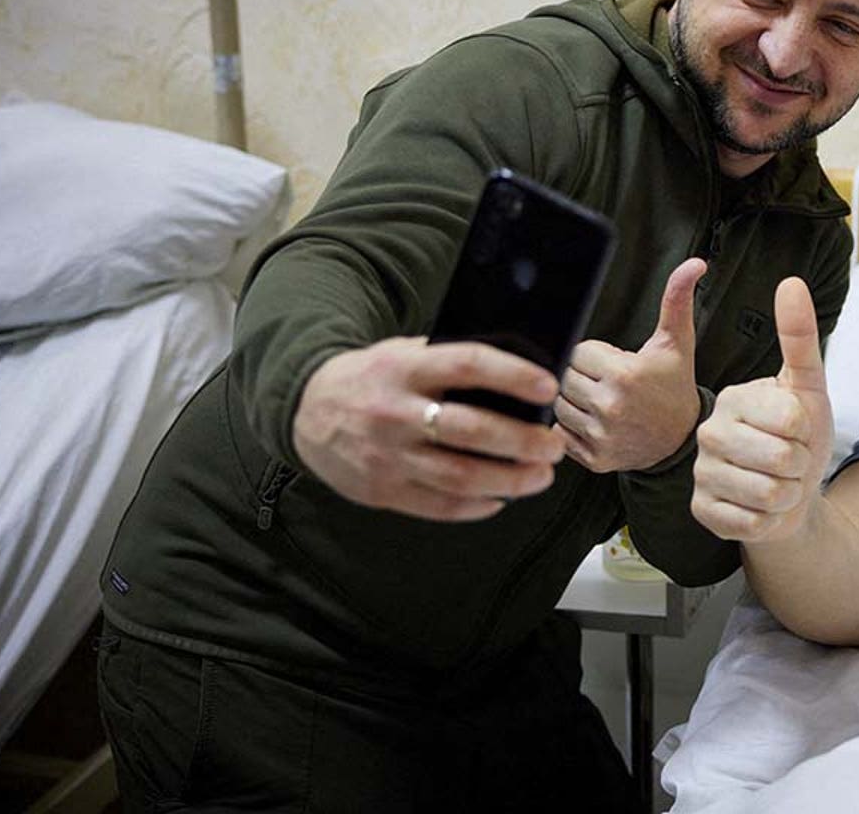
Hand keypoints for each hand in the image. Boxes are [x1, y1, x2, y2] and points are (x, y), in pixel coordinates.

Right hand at [292, 338, 565, 520]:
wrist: (303, 411)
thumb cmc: (372, 378)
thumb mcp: (401, 353)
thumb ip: (447, 361)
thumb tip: (518, 372)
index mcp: (403, 369)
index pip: (467, 365)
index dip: (512, 376)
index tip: (549, 388)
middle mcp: (394, 413)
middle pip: (470, 430)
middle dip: (522, 440)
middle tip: (555, 445)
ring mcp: (387, 456)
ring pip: (459, 476)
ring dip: (510, 480)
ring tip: (541, 476)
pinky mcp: (381, 491)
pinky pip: (438, 506)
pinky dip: (476, 506)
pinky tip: (501, 498)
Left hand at [554, 258, 706, 473]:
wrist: (683, 440)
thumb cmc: (674, 385)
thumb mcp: (676, 342)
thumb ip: (677, 299)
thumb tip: (695, 264)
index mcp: (625, 374)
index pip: (578, 351)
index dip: (595, 354)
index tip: (614, 362)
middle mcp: (610, 407)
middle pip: (564, 377)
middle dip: (582, 375)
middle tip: (605, 382)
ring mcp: (601, 436)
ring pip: (559, 405)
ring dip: (573, 400)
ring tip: (599, 400)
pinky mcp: (594, 458)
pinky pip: (560, 434)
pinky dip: (571, 428)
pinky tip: (595, 422)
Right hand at [691, 277, 830, 541]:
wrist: (791, 492)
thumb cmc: (798, 436)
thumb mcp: (807, 386)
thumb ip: (799, 336)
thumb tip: (791, 282)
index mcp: (733, 398)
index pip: (791, 419)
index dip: (808, 432)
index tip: (797, 430)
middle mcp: (707, 432)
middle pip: (781, 459)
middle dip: (801, 466)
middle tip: (790, 461)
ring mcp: (700, 473)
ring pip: (769, 495)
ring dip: (788, 495)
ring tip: (779, 484)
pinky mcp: (702, 511)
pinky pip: (752, 523)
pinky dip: (770, 521)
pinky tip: (762, 508)